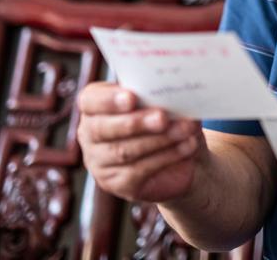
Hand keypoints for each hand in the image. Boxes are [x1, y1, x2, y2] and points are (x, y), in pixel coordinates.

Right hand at [76, 81, 204, 203]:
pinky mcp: (116, 183)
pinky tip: (186, 146)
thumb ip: (159, 96)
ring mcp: (99, 162)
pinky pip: (138, 170)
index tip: (131, 97)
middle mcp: (90, 134)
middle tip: (163, 117)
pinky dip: (166, 156)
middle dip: (136, 122)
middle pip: (104, 129)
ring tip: (185, 129)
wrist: (179, 155)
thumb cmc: (165, 117)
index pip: (90, 101)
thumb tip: (176, 93)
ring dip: (159, 139)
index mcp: (94, 106)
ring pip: (124, 151)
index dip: (108, 100)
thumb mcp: (162, 102)